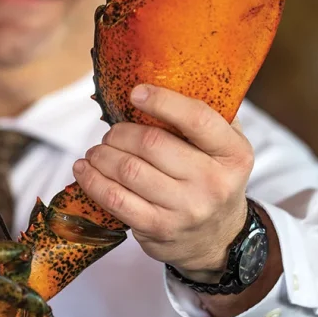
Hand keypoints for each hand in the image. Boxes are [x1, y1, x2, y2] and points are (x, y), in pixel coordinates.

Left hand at [72, 84, 253, 278]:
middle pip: (152, 144)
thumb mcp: (225, 149)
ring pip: (129, 171)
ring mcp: (185, 209)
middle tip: (110, 134)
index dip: (162, 102)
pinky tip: (84, 171)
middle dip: (120, 133)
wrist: (217, 239)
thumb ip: (207, 116)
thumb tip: (165, 78)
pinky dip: (93, 181)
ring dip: (101, 155)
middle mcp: (213, 183)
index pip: (197, 119)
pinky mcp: (158, 229)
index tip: (136, 93)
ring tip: (95, 151)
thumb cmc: (212, 180)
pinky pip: (115, 200)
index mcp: (233, 154)